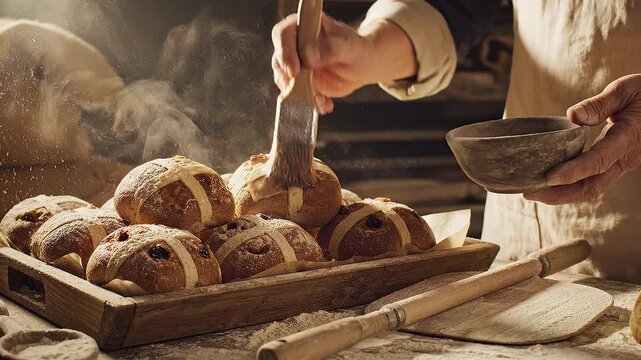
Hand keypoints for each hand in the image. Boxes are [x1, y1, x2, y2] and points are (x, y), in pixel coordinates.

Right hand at [271, 13, 416, 113]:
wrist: (363, 65)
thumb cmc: (358, 50)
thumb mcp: (350, 48)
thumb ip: (331, 48)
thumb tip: (310, 55)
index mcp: (305, 26)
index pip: (283, 34)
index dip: (285, 52)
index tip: (294, 71)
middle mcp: (295, 43)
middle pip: (279, 60)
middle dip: (289, 80)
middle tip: (304, 92)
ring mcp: (295, 63)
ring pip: (284, 80)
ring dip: (299, 94)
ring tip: (321, 101)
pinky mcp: (299, 80)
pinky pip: (295, 94)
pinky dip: (308, 102)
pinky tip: (324, 105)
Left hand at [524, 74, 640, 203]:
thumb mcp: (625, 90)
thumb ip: (599, 104)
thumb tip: (572, 116)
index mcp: (628, 139)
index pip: (598, 161)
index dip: (573, 172)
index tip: (548, 178)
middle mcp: (625, 159)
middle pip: (591, 187)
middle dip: (559, 194)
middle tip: (528, 192)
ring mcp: (620, 166)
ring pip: (590, 190)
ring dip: (561, 195)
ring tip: (531, 192)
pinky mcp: (614, 167)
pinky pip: (591, 183)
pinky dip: (568, 188)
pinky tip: (547, 185)